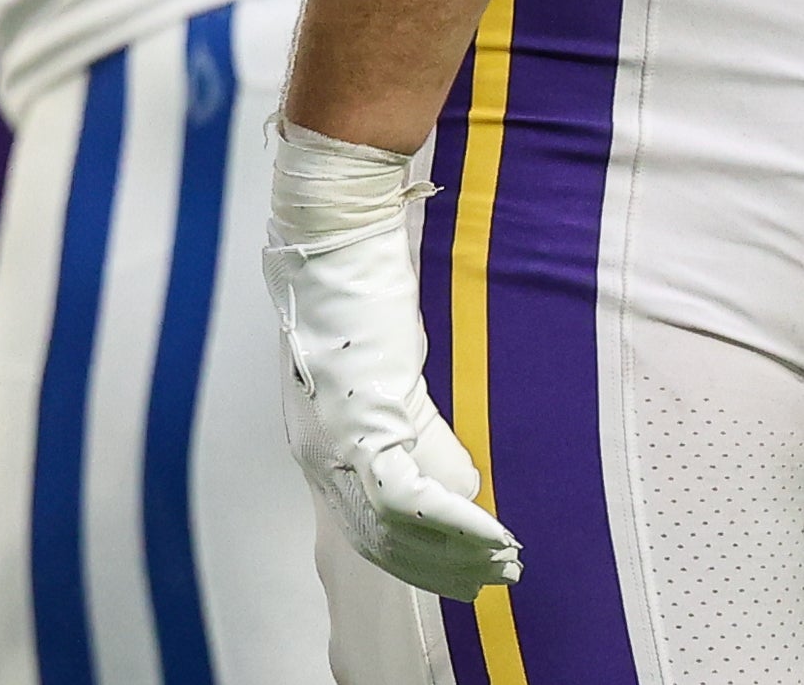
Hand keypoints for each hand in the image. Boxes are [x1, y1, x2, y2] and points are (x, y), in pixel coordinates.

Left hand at [266, 125, 522, 601]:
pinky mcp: (358, 422)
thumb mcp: (388, 378)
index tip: (469, 574)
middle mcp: (316, 451)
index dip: (420, 560)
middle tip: (496, 578)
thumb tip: (458, 484)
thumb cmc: (359, 296)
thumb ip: (414, 430)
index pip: (366, 529)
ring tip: (504, 558)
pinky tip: (493, 534)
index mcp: (317, 442)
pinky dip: (456, 522)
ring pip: (395, 529)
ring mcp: (331, 440)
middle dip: (444, 569)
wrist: (333, 241)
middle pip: (380, 540)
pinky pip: (408, 496)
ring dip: (457, 551)